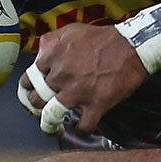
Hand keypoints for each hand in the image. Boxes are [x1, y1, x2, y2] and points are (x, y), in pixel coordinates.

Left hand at [31, 23, 148, 134]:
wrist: (132, 46)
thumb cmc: (104, 38)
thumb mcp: (72, 31)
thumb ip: (52, 40)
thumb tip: (40, 52)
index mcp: (54, 58)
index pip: (29, 79)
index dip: (28, 89)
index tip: (31, 93)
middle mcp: (61, 76)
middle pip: (37, 100)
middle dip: (36, 107)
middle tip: (40, 111)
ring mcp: (78, 92)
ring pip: (52, 116)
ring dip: (49, 125)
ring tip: (53, 129)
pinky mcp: (96, 104)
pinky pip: (83, 126)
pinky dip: (81, 131)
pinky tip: (82, 128)